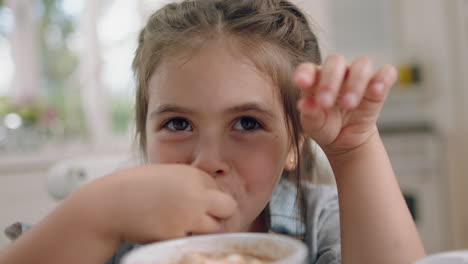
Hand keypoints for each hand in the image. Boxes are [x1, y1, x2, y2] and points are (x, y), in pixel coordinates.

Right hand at [71, 164, 236, 243]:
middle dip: (219, 215)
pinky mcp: (177, 235)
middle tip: (200, 219)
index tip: (190, 203)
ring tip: (177, 224)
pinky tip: (164, 230)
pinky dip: (182, 238)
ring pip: (214, 228)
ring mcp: (188, 215)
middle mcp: (196, 193)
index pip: (219, 190)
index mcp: (194, 175)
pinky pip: (192, 240)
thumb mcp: (168, 175)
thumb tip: (210, 199)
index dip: (207, 199)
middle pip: (229, 208)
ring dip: (201, 229)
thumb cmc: (136, 188)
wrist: (109, 204)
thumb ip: (190, 184)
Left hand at [294, 54, 396, 155]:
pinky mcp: (378, 86)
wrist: (344, 140)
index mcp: (315, 78)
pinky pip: (386, 73)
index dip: (305, 73)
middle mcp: (337, 72)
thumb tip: (304, 104)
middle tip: (325, 103)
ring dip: (355, 82)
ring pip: (362, 64)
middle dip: (330, 81)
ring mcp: (358, 76)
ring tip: (349, 104)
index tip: (301, 83)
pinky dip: (383, 78)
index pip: (309, 68)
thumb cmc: (324, 126)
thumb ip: (309, 114)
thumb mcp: (314, 125)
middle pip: (336, 61)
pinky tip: (377, 90)